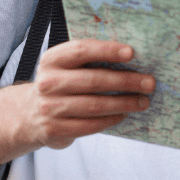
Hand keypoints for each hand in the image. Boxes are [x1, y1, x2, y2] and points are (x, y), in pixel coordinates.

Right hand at [25, 39, 155, 148]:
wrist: (30, 114)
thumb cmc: (61, 84)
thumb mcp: (66, 67)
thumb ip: (90, 60)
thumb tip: (131, 57)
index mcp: (52, 60)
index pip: (81, 50)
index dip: (107, 50)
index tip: (132, 53)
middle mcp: (47, 82)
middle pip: (93, 80)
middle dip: (126, 81)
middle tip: (149, 83)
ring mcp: (49, 107)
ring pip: (95, 105)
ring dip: (124, 103)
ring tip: (143, 101)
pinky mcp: (54, 129)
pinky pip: (90, 125)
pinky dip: (111, 119)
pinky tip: (124, 114)